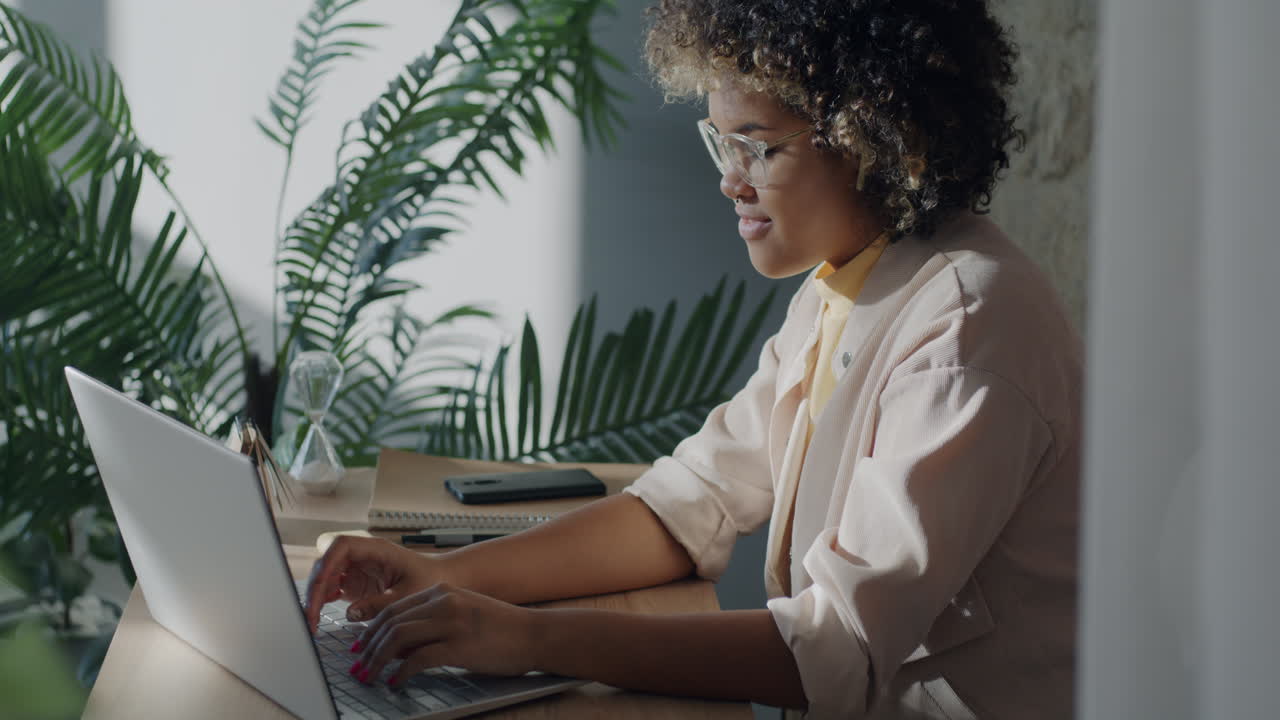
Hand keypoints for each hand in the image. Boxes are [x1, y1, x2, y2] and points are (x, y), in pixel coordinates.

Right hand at [303, 536, 439, 632]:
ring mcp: (357, 569)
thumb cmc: (429, 580)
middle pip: (328, 562)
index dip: (327, 564)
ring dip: (316, 596)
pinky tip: (319, 616)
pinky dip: (323, 601)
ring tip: (312, 621)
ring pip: (326, 576)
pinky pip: (332, 589)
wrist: (441, 580)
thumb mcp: (408, 595)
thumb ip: (380, 604)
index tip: (321, 588)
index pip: (342, 546)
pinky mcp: (356, 583)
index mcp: (376, 549)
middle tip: (311, 615)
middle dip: (316, 587)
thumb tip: (351, 613)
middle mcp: (363, 556)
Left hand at [350, 582, 537, 686]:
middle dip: (368, 646)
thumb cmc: (502, 629)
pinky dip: (401, 673)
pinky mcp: (459, 645)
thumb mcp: (464, 615)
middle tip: (357, 665)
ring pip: (398, 638)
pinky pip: (418, 659)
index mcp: (443, 592)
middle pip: (391, 622)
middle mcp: (444, 602)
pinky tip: (395, 683)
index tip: (360, 646)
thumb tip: (399, 646)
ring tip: (369, 677)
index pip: (395, 608)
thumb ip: (432, 623)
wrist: (535, 634)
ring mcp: (451, 623)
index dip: (371, 629)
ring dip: (378, 660)